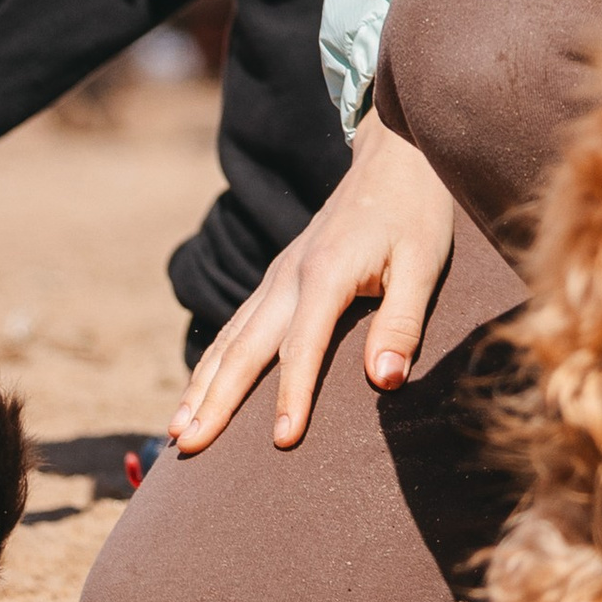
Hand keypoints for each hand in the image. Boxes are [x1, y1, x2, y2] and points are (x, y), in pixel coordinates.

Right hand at [167, 110, 455, 453]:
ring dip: (201, 385)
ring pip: (230, 337)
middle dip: (215, 400)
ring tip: (177, 430)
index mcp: (327, 273)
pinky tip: (199, 389)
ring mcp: (279, 275)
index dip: (292, 396)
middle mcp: (290, 275)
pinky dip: (213, 360)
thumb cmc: (415, 211)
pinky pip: (236, 324)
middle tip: (189, 446)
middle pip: (245, 347)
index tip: (281, 442)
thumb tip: (384, 381)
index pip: (302, 347)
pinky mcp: (279, 276)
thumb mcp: (424, 264)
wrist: (394, 155)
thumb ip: (403, 322)